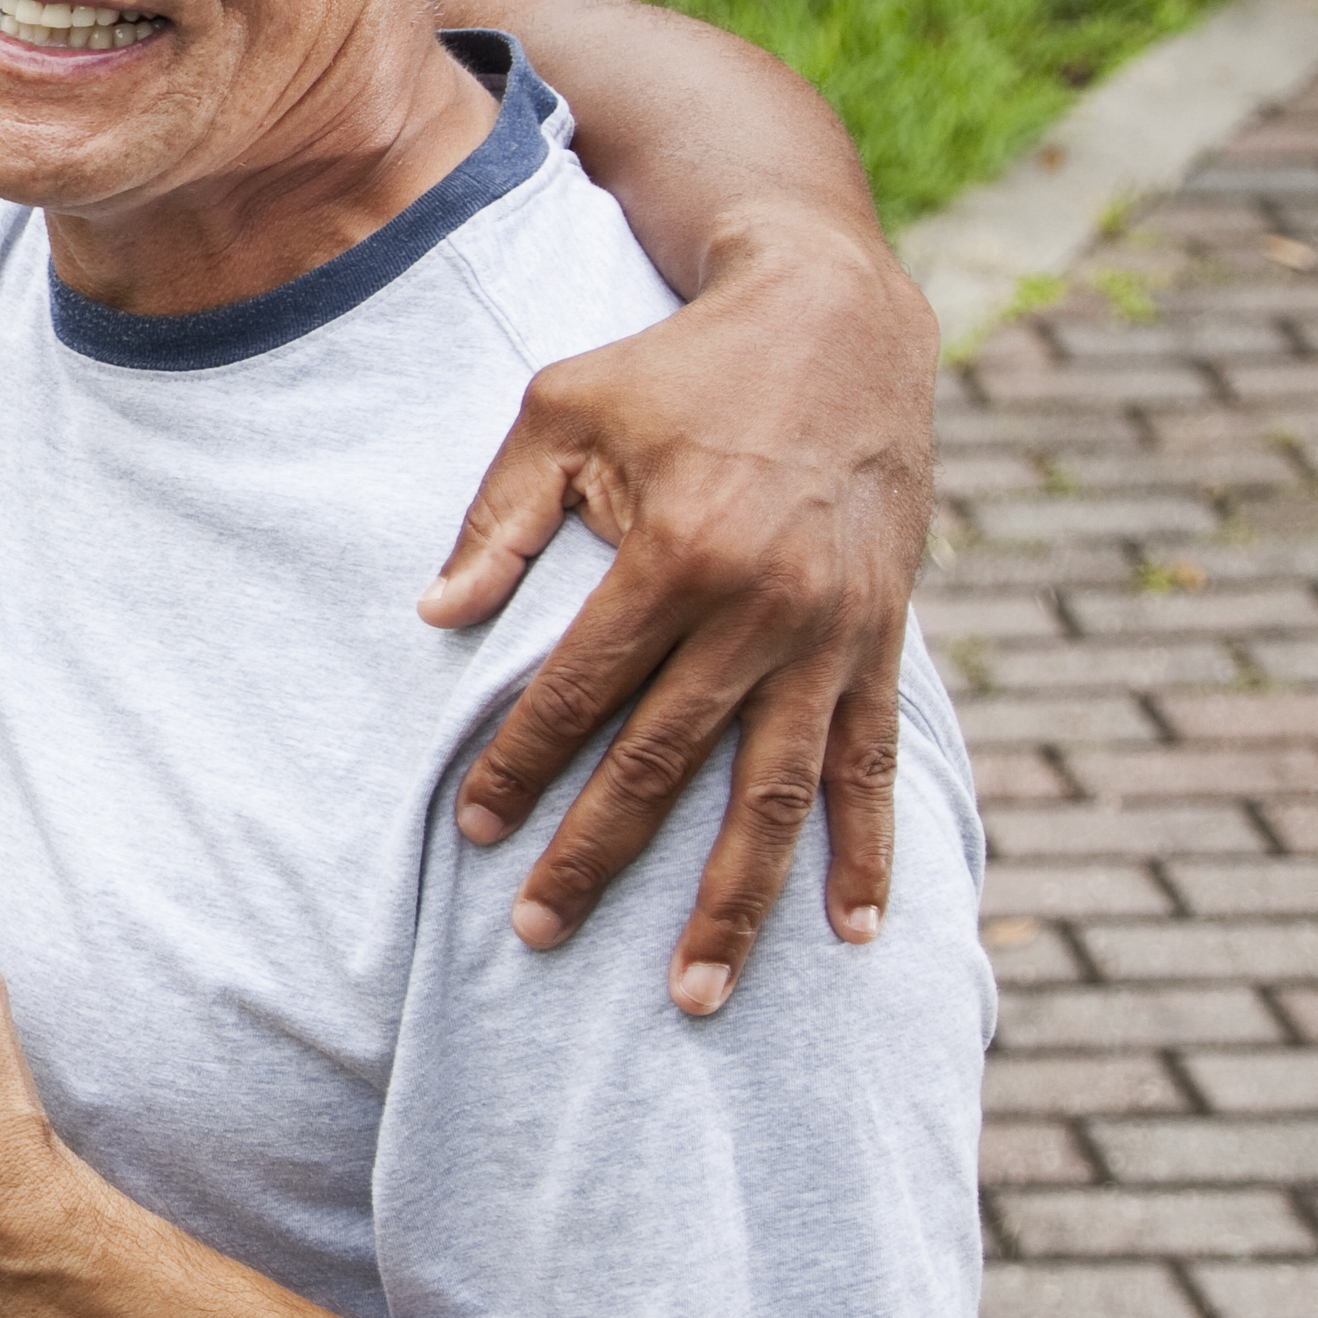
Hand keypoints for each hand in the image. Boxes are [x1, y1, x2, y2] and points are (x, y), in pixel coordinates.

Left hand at [423, 224, 931, 1014]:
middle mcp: (760, 612)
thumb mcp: (562, 409)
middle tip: (536, 938)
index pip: (578, 693)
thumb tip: (433, 618)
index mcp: (674, 557)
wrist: (838, 323)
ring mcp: (833, 636)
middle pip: (665, 764)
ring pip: (777, 794)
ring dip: (737, 900)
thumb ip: (497, 520)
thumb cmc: (679, 366)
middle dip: (599, 859)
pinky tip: (854, 933)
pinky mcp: (884, 641)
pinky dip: (866, 851)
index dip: (520, 766)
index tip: (471, 833)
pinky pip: (875, 765)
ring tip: (696, 993)